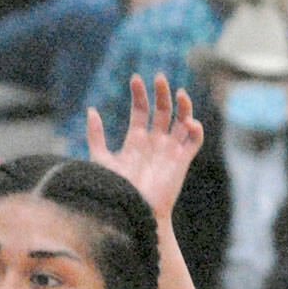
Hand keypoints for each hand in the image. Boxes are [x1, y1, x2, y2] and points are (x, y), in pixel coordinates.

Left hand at [86, 73, 202, 224]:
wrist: (133, 211)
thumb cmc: (116, 190)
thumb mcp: (101, 159)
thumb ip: (96, 136)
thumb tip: (91, 110)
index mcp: (136, 140)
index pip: (141, 109)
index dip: (139, 94)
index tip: (135, 79)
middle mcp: (154, 142)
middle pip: (163, 109)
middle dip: (162, 92)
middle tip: (159, 77)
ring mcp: (169, 150)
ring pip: (182, 120)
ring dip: (184, 105)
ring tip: (180, 93)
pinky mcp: (182, 160)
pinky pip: (194, 140)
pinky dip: (196, 129)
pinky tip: (189, 122)